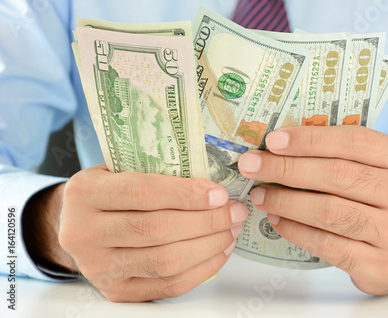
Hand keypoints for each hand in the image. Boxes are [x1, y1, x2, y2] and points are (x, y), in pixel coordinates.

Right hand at [29, 164, 247, 301]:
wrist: (77, 226)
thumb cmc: (108, 192)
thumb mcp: (119, 170)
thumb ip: (155, 172)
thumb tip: (212, 184)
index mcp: (85, 193)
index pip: (142, 193)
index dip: (185, 194)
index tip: (219, 194)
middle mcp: (84, 233)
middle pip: (157, 230)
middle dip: (206, 221)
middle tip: (234, 212)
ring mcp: (98, 268)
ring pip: (166, 261)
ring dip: (209, 246)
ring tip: (231, 230)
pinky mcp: (116, 291)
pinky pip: (168, 286)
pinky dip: (201, 270)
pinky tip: (218, 252)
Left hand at [238, 125, 387, 294]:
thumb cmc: (382, 197)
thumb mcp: (377, 166)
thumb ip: (341, 153)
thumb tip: (281, 145)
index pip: (353, 141)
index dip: (309, 140)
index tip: (272, 140)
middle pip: (338, 175)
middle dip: (287, 169)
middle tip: (252, 166)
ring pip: (330, 211)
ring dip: (286, 201)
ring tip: (260, 195)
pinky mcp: (381, 265)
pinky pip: (327, 245)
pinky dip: (295, 230)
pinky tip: (277, 220)